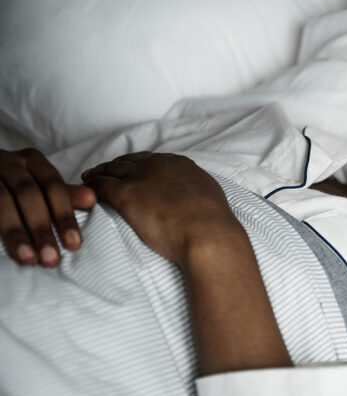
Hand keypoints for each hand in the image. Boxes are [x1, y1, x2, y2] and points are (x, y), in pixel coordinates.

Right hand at [0, 148, 95, 266]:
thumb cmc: (15, 185)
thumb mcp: (40, 186)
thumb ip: (64, 194)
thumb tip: (92, 199)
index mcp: (32, 160)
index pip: (53, 186)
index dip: (64, 215)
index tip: (74, 245)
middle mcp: (8, 161)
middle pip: (28, 194)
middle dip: (41, 228)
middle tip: (51, 259)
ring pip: (2, 202)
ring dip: (16, 233)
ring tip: (28, 259)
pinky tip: (3, 249)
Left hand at [81, 152, 239, 263]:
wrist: (207, 235)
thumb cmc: (213, 223)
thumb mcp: (209, 196)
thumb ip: (196, 190)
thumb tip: (194, 196)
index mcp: (179, 164)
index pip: (151, 160)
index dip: (137, 165)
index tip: (130, 170)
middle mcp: (158, 165)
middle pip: (128, 161)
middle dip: (114, 166)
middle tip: (103, 171)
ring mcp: (141, 178)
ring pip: (111, 170)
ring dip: (98, 173)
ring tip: (88, 178)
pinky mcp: (126, 194)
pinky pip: (101, 185)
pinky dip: (91, 185)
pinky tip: (85, 189)